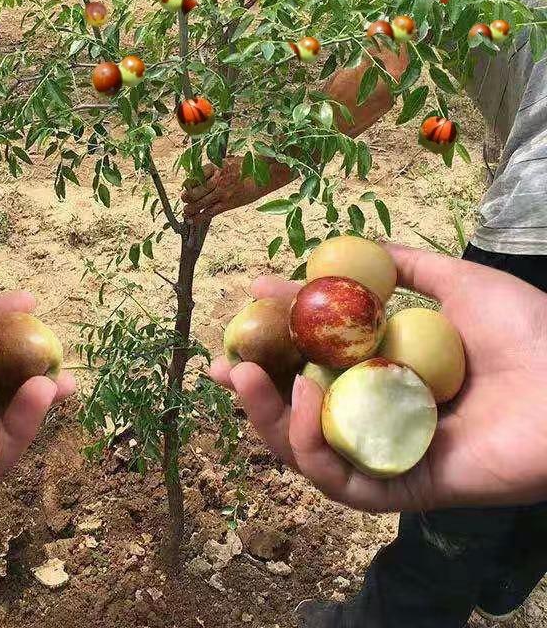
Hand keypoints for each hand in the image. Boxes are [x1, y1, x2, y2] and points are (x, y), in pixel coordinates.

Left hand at [181, 157, 293, 221]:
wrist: (266, 174)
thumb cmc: (249, 167)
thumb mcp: (230, 161)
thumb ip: (217, 168)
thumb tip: (204, 175)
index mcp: (217, 167)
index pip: (196, 175)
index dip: (188, 182)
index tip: (186, 185)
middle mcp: (217, 179)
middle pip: (195, 190)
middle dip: (186, 196)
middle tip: (183, 199)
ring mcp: (222, 192)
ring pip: (200, 202)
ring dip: (190, 208)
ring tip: (186, 212)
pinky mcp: (228, 203)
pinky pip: (209, 212)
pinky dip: (198, 217)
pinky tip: (192, 220)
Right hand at [210, 244, 546, 511]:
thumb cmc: (531, 332)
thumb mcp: (455, 284)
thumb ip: (403, 268)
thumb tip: (347, 249)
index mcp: (386, 376)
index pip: (315, 365)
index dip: (274, 340)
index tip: (245, 306)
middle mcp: (380, 419)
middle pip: (299, 415)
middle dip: (251, 392)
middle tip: (222, 362)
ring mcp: (390, 455)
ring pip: (307, 453)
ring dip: (266, 416)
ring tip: (242, 374)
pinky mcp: (406, 488)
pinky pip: (344, 481)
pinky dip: (312, 444)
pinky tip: (305, 398)